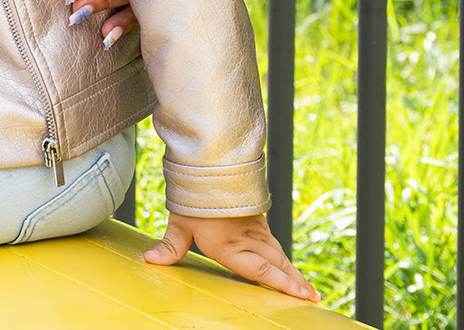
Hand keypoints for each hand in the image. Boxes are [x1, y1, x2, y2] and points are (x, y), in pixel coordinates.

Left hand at [147, 212, 317, 301]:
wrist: (211, 164)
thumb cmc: (194, 197)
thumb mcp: (179, 222)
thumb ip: (170, 247)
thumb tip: (150, 261)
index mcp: (230, 246)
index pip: (262, 271)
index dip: (283, 284)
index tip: (302, 296)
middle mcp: (248, 240)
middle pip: (277, 265)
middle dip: (295, 283)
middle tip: (313, 298)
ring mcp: (255, 229)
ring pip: (278, 254)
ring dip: (293, 271)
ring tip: (307, 289)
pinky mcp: (257, 220)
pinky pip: (273, 243)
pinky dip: (283, 257)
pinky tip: (287, 264)